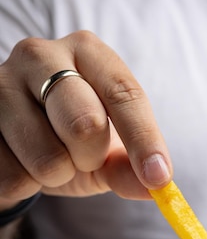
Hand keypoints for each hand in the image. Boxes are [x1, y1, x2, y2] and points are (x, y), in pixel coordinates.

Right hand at [0, 30, 172, 205]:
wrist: (13, 141)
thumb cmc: (69, 139)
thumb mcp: (106, 150)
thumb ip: (131, 166)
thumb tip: (157, 186)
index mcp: (86, 51)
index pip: (124, 93)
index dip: (145, 140)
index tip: (159, 178)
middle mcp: (40, 54)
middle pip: (86, 124)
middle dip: (91, 157)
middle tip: (82, 157)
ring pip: (48, 159)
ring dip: (56, 175)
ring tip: (47, 157)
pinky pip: (12, 176)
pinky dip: (25, 184)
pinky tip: (19, 161)